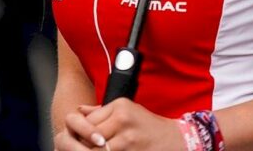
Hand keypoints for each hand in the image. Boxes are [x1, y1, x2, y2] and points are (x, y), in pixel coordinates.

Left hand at [58, 100, 184, 150]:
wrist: (173, 139)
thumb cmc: (146, 125)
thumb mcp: (126, 109)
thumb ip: (100, 111)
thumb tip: (78, 111)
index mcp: (120, 106)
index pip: (89, 121)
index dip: (81, 133)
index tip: (80, 139)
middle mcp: (123, 120)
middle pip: (90, 137)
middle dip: (84, 145)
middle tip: (84, 147)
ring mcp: (128, 139)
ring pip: (98, 150)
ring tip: (96, 150)